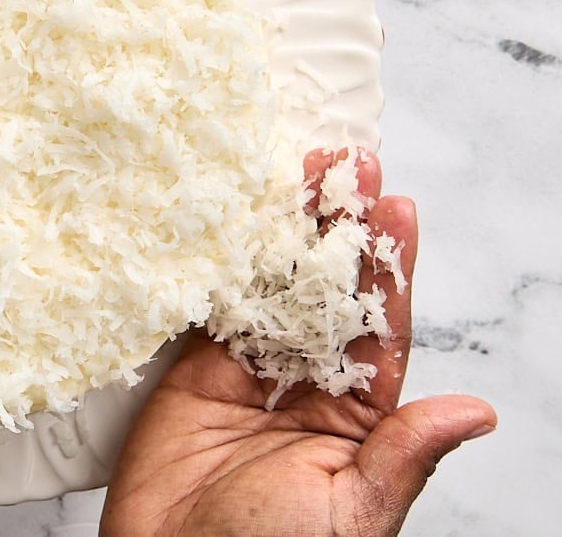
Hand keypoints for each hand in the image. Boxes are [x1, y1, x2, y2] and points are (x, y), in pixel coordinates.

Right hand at [100, 150, 495, 536]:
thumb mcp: (352, 513)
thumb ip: (402, 454)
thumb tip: (474, 414)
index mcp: (357, 420)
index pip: (382, 329)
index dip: (390, 267)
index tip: (398, 208)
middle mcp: (307, 386)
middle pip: (330, 294)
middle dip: (342, 229)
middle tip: (351, 166)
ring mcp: (249, 374)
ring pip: (277, 289)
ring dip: (290, 231)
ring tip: (305, 172)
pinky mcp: (195, 370)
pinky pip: (217, 307)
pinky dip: (228, 263)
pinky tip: (243, 219)